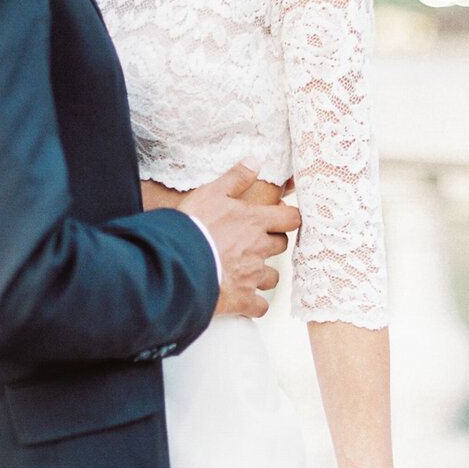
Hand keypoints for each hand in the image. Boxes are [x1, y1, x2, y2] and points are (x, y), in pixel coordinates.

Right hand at [179, 163, 300, 319]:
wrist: (177, 264)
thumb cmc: (193, 226)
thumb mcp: (211, 193)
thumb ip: (235, 178)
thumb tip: (255, 161)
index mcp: (255, 222)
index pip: (291, 218)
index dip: (289, 217)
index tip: (282, 216)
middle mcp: (259, 249)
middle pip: (281, 246)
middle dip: (273, 243)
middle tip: (257, 241)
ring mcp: (252, 276)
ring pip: (273, 277)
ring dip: (264, 274)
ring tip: (249, 271)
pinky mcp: (242, 300)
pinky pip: (260, 306)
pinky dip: (255, 305)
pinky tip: (246, 301)